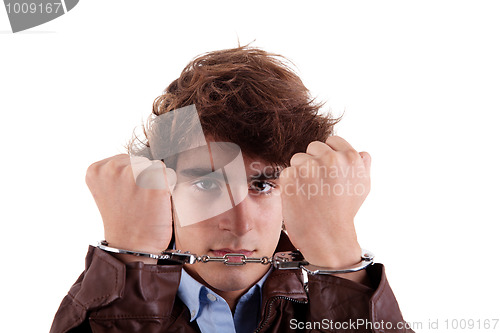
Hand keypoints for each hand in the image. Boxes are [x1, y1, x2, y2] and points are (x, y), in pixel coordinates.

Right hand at [85, 154, 175, 262]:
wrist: (134, 246)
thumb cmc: (127, 218)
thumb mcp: (112, 189)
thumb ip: (120, 169)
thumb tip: (151, 149)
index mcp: (96, 169)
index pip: (127, 159)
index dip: (133, 178)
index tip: (127, 197)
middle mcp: (112, 168)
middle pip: (142, 160)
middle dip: (145, 178)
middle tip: (138, 202)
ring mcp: (133, 174)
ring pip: (156, 166)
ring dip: (158, 182)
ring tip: (147, 202)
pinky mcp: (155, 182)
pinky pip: (169, 174)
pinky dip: (168, 186)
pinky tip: (158, 202)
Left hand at [280, 136, 370, 269]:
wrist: (327, 237)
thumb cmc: (344, 213)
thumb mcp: (363, 187)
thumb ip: (363, 165)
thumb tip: (361, 152)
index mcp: (351, 157)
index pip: (332, 141)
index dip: (328, 155)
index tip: (327, 171)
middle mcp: (330, 158)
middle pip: (313, 147)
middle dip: (313, 162)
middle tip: (318, 184)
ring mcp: (309, 166)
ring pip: (298, 159)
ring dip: (300, 172)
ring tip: (309, 193)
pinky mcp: (291, 176)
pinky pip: (287, 172)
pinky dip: (290, 184)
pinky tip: (300, 197)